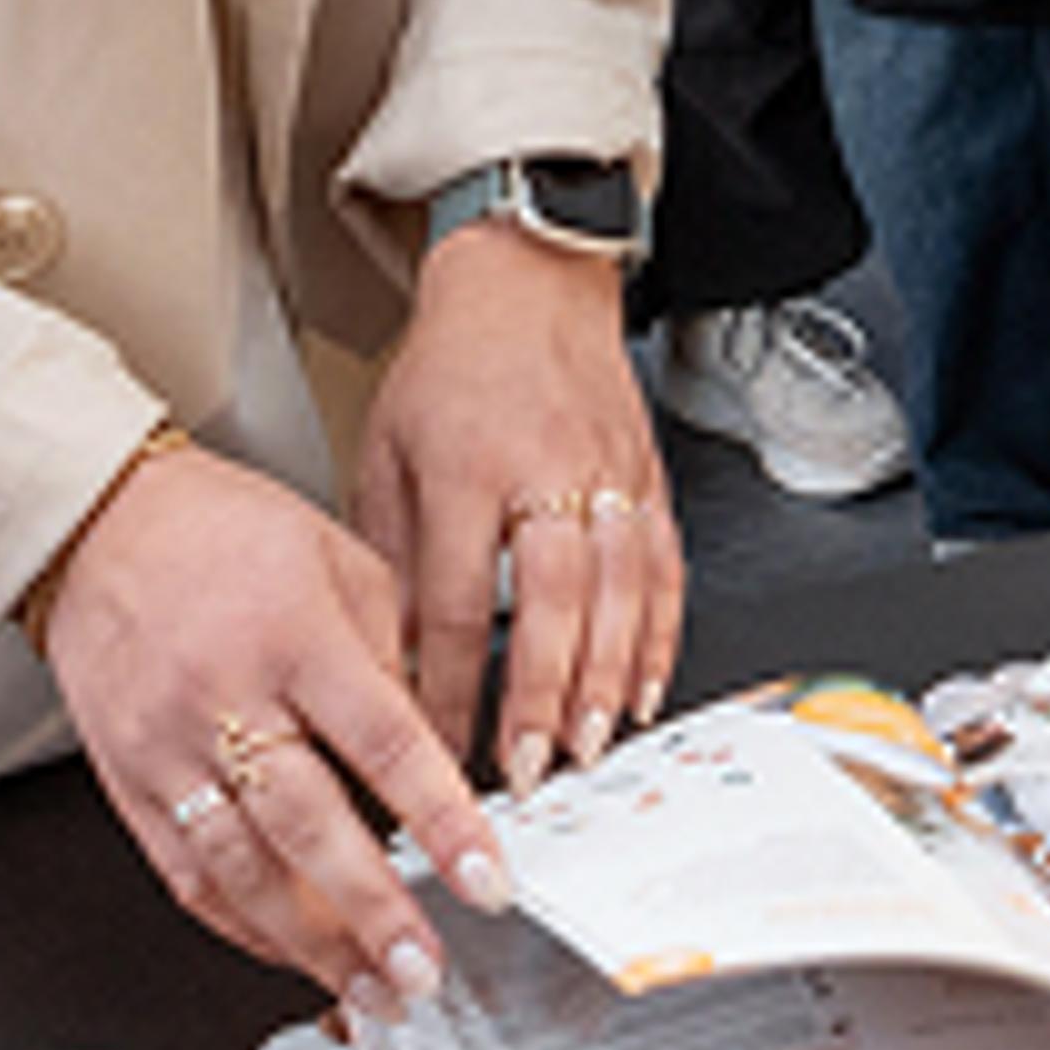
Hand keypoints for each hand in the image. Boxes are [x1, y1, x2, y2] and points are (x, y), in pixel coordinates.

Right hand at [40, 439, 512, 1011]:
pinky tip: (290, 954)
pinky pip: (187, 873)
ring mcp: (169, 748)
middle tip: (424, 971)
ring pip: (244, 868)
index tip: (487, 879)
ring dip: (313, 943)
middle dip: (373, 912)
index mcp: (297, 635)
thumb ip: (389, 653)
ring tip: (369, 991)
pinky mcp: (128, 782)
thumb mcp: (340, 559)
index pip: (384, 742)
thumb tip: (434, 745)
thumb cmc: (226, 531)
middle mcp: (229, 696)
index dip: (442, 819)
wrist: (100, 524)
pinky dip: (242, 926)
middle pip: (308, 825)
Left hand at [352, 214, 683, 793]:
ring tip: (591, 745)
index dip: (448, 688)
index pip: (455, 603)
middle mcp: (543, 472)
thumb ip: (392, 558)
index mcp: (466, 469)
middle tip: (532, 768)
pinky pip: (663, 564)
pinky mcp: (647, 471)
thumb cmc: (450, 365)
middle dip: (543, 698)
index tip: (437, 752)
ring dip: (606, 678)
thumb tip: (392, 656)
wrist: (527, 280)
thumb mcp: (387, 453)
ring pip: (619, 591)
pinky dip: (659, 631)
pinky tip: (643, 684)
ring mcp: (606, 471)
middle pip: (552, 604)